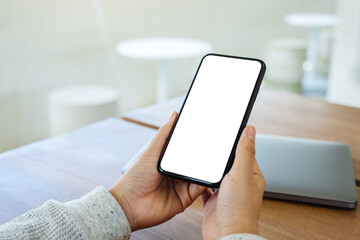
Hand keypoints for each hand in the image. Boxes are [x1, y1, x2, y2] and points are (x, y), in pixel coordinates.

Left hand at [109, 111, 205, 230]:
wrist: (130, 204)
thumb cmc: (136, 177)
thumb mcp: (151, 151)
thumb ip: (164, 134)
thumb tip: (174, 115)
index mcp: (168, 159)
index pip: (186, 147)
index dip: (196, 140)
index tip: (207, 129)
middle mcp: (177, 171)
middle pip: (196, 160)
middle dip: (205, 153)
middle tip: (217, 143)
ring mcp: (182, 184)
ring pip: (200, 173)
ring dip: (208, 166)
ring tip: (217, 157)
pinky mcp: (186, 198)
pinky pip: (200, 188)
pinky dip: (206, 181)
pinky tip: (210, 174)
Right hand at [201, 126, 264, 239]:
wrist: (226, 234)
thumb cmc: (239, 210)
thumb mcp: (241, 173)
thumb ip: (244, 151)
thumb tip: (250, 130)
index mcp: (251, 175)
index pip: (245, 151)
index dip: (237, 140)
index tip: (229, 129)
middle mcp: (239, 183)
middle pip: (229, 162)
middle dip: (221, 154)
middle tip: (212, 142)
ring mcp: (226, 193)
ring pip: (217, 174)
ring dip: (211, 167)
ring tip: (203, 157)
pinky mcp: (214, 201)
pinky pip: (205, 187)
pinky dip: (200, 181)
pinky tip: (195, 176)